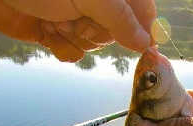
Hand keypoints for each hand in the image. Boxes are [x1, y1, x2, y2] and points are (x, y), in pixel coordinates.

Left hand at [0, 0, 154, 60]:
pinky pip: (74, 54)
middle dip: (95, 31)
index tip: (143, 47)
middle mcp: (97, 4)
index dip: (143, 31)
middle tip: (75, 17)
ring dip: (73, 38)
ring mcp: (78, 18)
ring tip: (54, 19)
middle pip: (118, 34)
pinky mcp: (59, 34)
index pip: (143, 12)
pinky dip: (60, 47)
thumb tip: (146, 42)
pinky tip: (46, 30)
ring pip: (94, 46)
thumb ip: (122, 18)